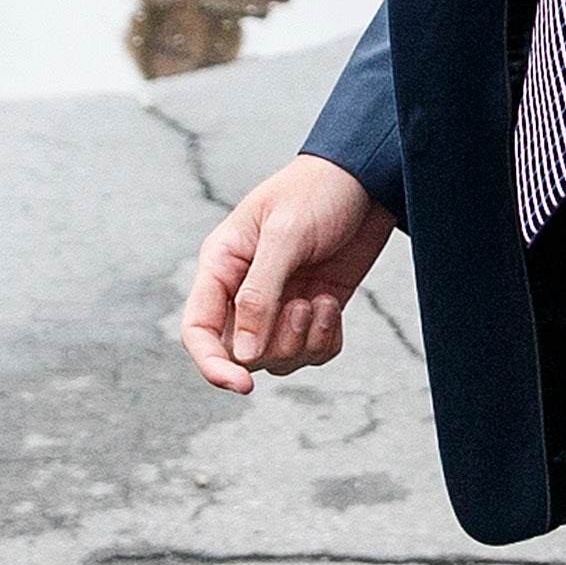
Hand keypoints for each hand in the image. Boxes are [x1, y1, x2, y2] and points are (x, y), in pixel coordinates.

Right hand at [178, 155, 399, 391]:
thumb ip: (259, 295)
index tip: (242, 387)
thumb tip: (242, 355)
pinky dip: (326, 339)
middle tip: (303, 306)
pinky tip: (332, 303)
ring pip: (278, 359)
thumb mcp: (285, 235)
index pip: (197, 332)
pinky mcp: (313, 309)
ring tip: (320, 300)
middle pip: (242, 354)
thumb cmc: (318, 191)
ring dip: (304, 341)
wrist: (368, 177)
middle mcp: (244, 290)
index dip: (212, 366)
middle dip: (277, 344)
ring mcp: (280, 303)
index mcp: (221, 266)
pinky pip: (312, 352)